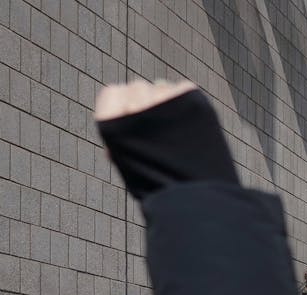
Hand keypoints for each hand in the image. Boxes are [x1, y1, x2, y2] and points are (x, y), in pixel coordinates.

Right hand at [94, 79, 237, 198]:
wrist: (194, 195)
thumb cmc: (157, 186)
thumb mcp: (128, 163)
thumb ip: (121, 142)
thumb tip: (116, 132)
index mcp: (112, 121)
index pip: (111, 93)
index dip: (121, 107)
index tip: (130, 122)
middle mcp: (135, 106)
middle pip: (137, 88)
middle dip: (145, 105)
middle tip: (157, 131)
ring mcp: (164, 99)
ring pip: (161, 87)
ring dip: (166, 102)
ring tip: (176, 132)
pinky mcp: (191, 98)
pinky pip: (184, 90)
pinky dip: (187, 104)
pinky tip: (191, 127)